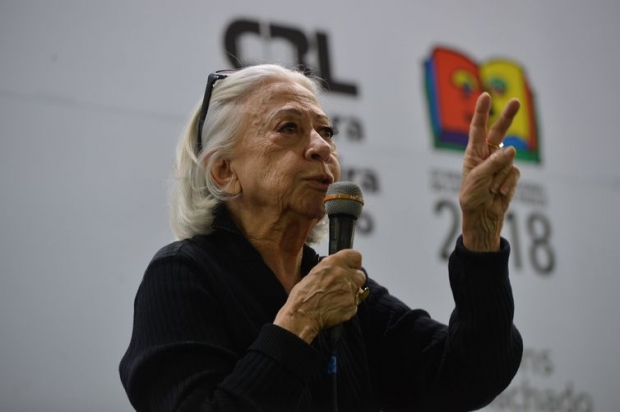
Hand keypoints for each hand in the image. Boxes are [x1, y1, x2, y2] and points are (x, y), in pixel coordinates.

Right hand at [273, 249, 365, 343]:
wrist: (301, 315)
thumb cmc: (303, 295)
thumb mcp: (314, 273)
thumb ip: (331, 269)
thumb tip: (339, 271)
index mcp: (333, 263)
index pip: (356, 256)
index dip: (354, 264)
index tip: (351, 268)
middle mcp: (344, 274)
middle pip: (361, 275)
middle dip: (354, 280)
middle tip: (342, 286)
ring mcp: (350, 291)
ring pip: (358, 290)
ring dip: (350, 294)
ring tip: (335, 299)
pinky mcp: (352, 306)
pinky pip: (355, 304)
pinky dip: (347, 306)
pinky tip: (334, 307)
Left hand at [460, 92, 520, 251]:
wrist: (483, 216)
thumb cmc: (472, 197)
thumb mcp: (477, 179)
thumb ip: (493, 163)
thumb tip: (512, 149)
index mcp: (474, 153)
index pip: (478, 129)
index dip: (482, 112)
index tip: (485, 95)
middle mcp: (487, 155)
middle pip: (499, 132)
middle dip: (507, 117)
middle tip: (516, 101)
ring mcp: (501, 164)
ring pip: (509, 160)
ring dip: (500, 176)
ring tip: (491, 188)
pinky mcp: (511, 175)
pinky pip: (514, 173)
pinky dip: (507, 183)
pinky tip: (499, 192)